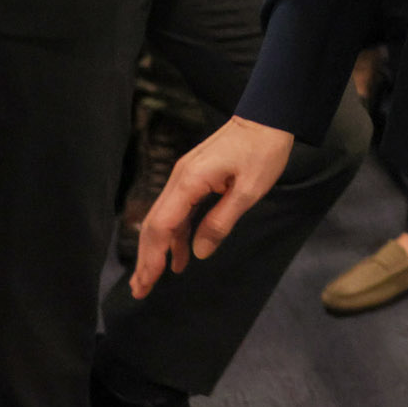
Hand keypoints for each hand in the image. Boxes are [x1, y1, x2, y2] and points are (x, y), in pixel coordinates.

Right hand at [130, 117, 295, 298]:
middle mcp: (179, 179)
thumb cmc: (263, 150)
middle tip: (140, 290)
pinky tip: (180, 254)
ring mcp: (184, 177)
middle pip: (154, 224)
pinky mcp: (193, 177)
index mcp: (190, 181)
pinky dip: (175, 234)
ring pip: (163, 218)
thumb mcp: (249, 190)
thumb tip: (198, 252)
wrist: (267, 116)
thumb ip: (221, 221)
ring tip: (153, 279)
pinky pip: (177, 210)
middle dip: (146, 258)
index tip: (146, 282)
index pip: (162, 225)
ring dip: (158, 248)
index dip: (153, 256)